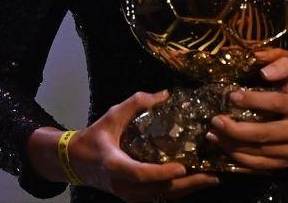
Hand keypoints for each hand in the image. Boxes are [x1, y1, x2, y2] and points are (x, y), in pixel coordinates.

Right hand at [70, 90, 220, 200]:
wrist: (76, 162)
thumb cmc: (94, 137)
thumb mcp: (112, 116)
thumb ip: (136, 103)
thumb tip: (164, 94)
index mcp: (115, 165)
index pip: (141, 174)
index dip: (162, 173)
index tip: (183, 167)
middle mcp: (123, 185)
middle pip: (159, 190)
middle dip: (187, 184)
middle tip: (211, 175)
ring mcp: (129, 195)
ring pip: (162, 196)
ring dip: (187, 189)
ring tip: (210, 178)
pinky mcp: (134, 197)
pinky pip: (159, 197)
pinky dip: (178, 190)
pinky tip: (194, 182)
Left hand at [205, 49, 287, 171]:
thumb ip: (283, 64)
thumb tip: (264, 71)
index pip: (277, 103)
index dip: (254, 100)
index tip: (232, 96)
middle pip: (265, 133)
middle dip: (237, 129)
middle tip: (215, 120)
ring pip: (259, 152)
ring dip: (232, 144)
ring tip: (212, 134)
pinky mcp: (285, 164)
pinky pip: (258, 165)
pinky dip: (237, 157)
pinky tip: (223, 146)